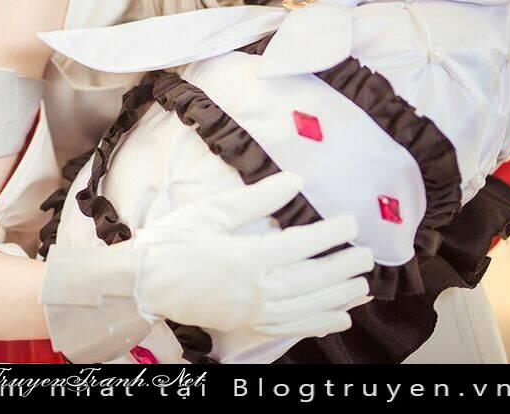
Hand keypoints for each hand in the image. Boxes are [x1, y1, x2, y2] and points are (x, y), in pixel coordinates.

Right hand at [132, 172, 372, 337]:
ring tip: (362, 286)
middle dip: (342, 268)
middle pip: (310, 281)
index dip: (329, 234)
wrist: (143, 281)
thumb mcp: (211, 211)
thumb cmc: (172, 242)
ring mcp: (250, 313)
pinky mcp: (245, 326)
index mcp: (244, 258)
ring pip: (306, 308)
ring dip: (338, 297)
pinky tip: (338, 319)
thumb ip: (256, 198)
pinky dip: (318, 325)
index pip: (299, 246)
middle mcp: (253, 291)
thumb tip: (295, 180)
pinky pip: (290, 329)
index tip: (349, 222)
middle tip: (366, 256)